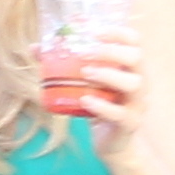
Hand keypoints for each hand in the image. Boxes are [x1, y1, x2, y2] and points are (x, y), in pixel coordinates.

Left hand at [72, 23, 147, 156]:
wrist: (110, 143)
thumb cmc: (98, 106)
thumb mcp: (84, 84)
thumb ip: (63, 65)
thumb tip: (34, 48)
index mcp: (131, 68)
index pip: (135, 41)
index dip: (118, 32)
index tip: (95, 31)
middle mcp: (140, 82)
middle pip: (136, 58)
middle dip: (112, 51)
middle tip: (87, 52)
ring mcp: (137, 104)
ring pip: (133, 84)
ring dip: (108, 75)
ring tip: (85, 73)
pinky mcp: (129, 124)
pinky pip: (120, 114)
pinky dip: (102, 106)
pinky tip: (85, 100)